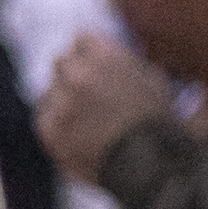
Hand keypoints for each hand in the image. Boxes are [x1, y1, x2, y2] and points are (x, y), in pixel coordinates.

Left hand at [35, 35, 174, 185]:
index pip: (82, 39)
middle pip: (62, 62)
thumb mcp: (155, 81)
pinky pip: (45, 117)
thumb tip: (118, 59)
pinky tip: (79, 135)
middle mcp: (78, 74)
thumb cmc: (162, 126)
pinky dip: (58, 124)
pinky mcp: (49, 130)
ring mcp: (61, 102)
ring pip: (51, 90)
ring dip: (64, 100)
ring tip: (87, 121)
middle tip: (90, 94)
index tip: (97, 66)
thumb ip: (128, 64)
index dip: (91, 54)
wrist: (153, 168)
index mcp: (105, 56)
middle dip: (75, 74)